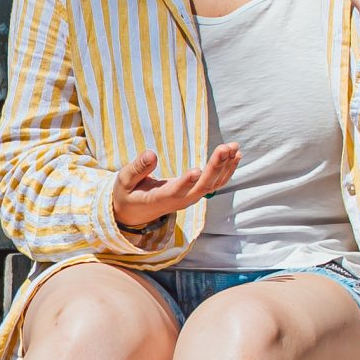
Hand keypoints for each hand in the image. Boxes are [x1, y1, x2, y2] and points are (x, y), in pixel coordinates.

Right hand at [111, 144, 239, 231]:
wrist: (134, 212)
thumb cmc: (127, 194)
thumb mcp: (124, 181)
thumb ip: (137, 168)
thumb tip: (151, 153)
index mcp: (160, 199)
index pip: (176, 192)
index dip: (186, 182)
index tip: (197, 170)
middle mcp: (180, 201)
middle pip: (202, 187)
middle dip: (215, 167)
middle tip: (225, 148)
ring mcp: (190, 198)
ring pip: (213, 185)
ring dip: (225, 166)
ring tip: (233, 147)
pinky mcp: (195, 192)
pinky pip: (216, 183)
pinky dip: (227, 169)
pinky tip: (235, 154)